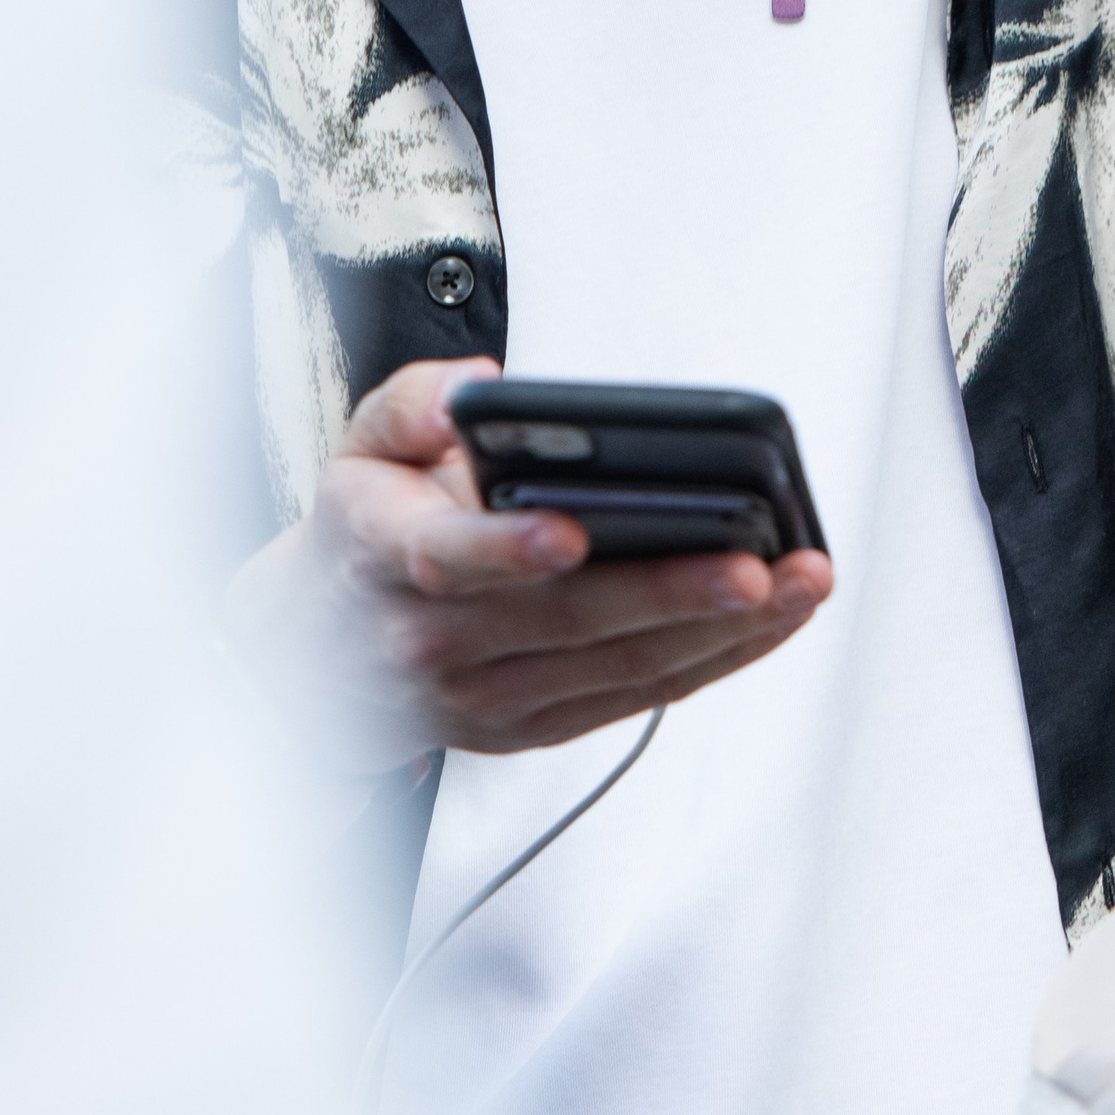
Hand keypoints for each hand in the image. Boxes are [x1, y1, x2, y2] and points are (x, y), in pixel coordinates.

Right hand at [225, 356, 833, 765]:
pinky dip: (713, 659)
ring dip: (719, 630)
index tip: (571, 531)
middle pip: (564, 621)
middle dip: (670, 591)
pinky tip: (771, 620)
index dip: (508, 548)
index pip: (446, 558)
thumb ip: (415, 401)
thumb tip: (476, 387)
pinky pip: (637, 697)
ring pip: (617, 667)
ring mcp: (485, 697)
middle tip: (757, 564)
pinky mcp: (533, 727)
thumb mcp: (362, 441)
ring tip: (798, 583)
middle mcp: (434, 641)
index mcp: (386, 556)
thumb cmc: (366, 528)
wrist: (317, 649)